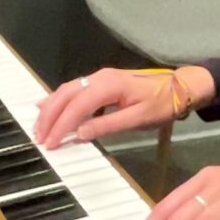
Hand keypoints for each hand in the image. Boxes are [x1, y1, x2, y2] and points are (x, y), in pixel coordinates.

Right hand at [34, 66, 207, 148]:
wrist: (180, 86)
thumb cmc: (162, 105)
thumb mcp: (138, 119)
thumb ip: (108, 126)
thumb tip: (80, 134)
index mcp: (108, 86)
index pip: (76, 106)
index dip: (61, 125)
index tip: (51, 143)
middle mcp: (99, 77)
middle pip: (66, 95)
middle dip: (49, 116)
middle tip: (39, 137)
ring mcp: (100, 76)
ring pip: (67, 90)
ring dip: (51, 108)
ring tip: (40, 127)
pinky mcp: (102, 80)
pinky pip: (74, 88)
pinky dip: (59, 100)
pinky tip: (49, 107)